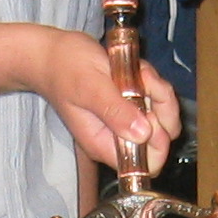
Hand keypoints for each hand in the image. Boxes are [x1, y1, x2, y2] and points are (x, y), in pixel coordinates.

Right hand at [34, 29, 180, 172]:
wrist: (54, 52)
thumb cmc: (65, 69)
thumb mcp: (91, 87)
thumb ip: (115, 112)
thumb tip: (142, 135)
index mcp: (104, 144)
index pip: (143, 165)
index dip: (157, 143)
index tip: (149, 113)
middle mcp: (118, 136)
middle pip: (160, 139)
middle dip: (162, 108)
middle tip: (143, 81)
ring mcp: (127, 119)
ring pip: (163, 116)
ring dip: (157, 90)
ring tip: (138, 71)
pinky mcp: (132, 102)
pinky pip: (157, 98)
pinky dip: (153, 81)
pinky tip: (136, 69)